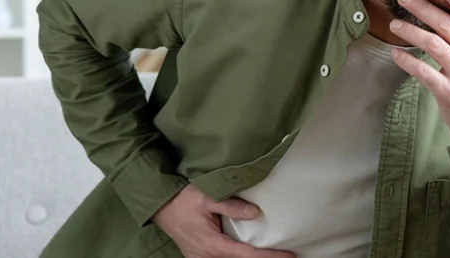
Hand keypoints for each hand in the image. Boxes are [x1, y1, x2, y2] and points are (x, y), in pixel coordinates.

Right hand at [152, 184, 294, 257]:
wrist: (160, 206)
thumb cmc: (183, 200)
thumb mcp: (207, 197)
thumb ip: (231, 206)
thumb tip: (256, 213)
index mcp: (213, 245)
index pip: (248, 255)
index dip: (270, 257)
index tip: (289, 256)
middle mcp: (208, 257)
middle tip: (287, 256)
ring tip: (271, 255)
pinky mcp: (198, 256)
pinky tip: (248, 254)